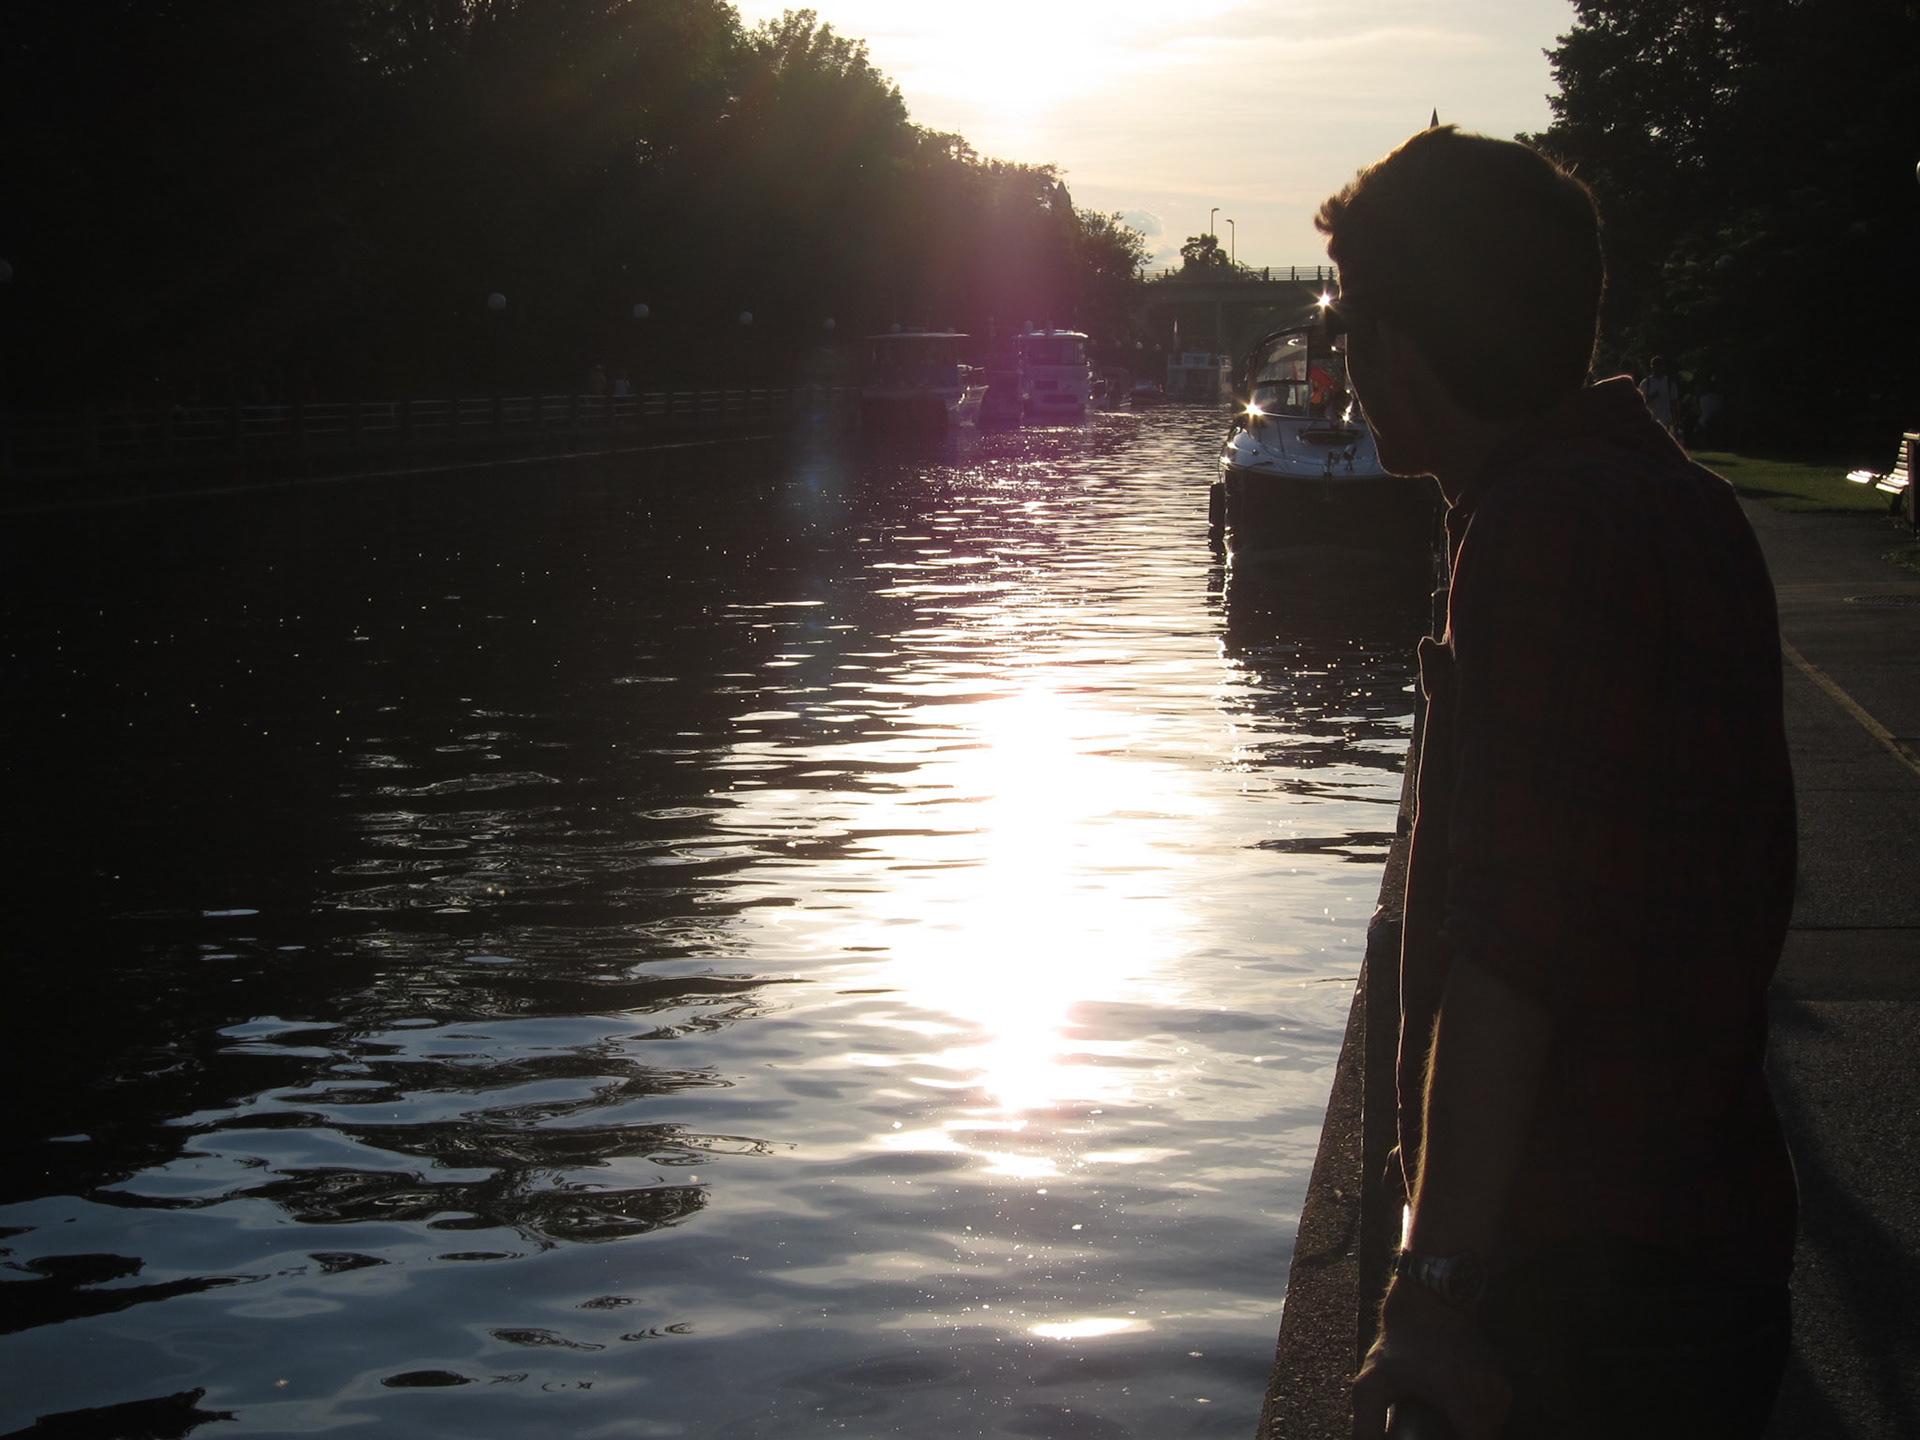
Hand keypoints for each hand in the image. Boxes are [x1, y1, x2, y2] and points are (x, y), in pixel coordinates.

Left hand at [1353, 1279, 1510, 1439]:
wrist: (1430, 1299)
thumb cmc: (1399, 1340)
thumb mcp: (1372, 1382)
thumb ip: (1366, 1426)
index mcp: (1462, 1398)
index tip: (1430, 1437)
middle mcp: (1488, 1393)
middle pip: (1481, 1439)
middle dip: (1454, 1438)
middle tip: (1430, 1429)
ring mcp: (1499, 1386)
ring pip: (1489, 1430)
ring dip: (1466, 1433)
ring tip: (1440, 1422)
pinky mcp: (1502, 1381)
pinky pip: (1492, 1415)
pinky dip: (1475, 1420)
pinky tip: (1451, 1411)